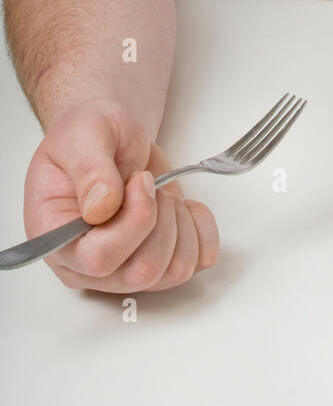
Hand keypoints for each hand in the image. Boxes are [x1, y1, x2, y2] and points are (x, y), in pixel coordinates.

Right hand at [23, 97, 218, 292]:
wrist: (113, 137)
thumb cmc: (90, 135)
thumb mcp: (84, 135)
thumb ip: (90, 170)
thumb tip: (101, 209)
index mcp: (57, 238)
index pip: (99, 260)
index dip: (133, 222)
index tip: (141, 180)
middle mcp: (87, 265)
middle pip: (142, 271)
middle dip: (160, 219)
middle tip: (148, 182)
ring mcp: (124, 267)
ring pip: (174, 270)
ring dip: (180, 223)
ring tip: (159, 193)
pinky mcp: (159, 262)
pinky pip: (198, 262)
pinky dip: (202, 229)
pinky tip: (183, 206)